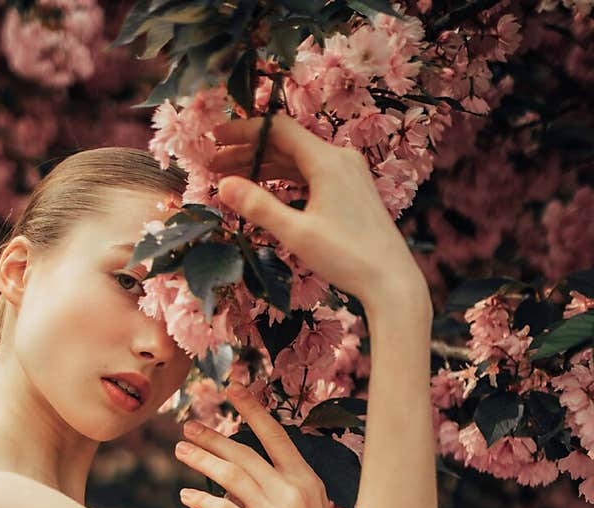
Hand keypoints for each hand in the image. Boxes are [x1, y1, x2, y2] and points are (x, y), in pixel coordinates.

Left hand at [176, 385, 345, 507]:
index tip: (233, 388)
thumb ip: (285, 491)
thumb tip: (250, 481)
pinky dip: (202, 501)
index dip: (253, 410)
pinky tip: (185, 496)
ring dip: (202, 460)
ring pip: (230, 476)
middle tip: (189, 425)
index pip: (276, 435)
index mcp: (307, 479)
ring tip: (180, 450)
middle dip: (214, 436)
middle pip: (245, 453)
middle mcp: (292, 490)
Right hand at [209, 112, 429, 312]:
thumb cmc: (346, 257)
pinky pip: (311, 175)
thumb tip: (223, 185)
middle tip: (213, 165)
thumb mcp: (296, 233)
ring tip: (233, 180)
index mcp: (327, 160)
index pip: (277, 129)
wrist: (391, 280)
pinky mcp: (352, 190)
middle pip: (285, 144)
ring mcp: (348, 174)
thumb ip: (259, 206)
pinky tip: (267, 191)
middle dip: (248, 152)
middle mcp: (340, 158)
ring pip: (298, 161)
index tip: (215, 137)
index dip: (243, 130)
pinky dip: (286, 179)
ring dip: (265, 167)